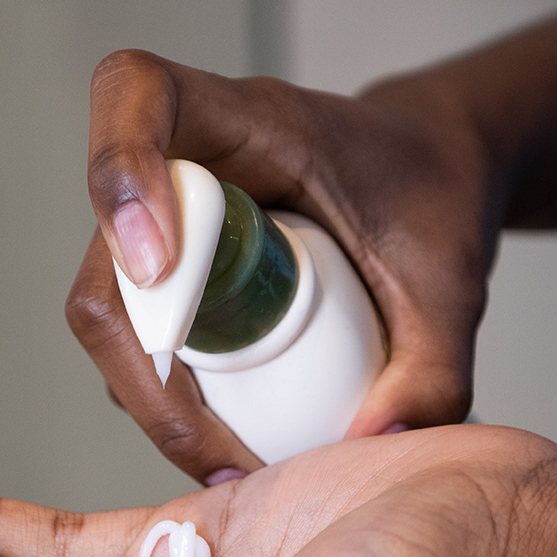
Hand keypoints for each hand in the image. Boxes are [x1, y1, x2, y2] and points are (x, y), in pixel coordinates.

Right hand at [69, 49, 496, 483]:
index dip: (122, 169)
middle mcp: (188, 166)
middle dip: (140, 359)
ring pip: (110, 313)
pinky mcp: (173, 279)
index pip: (140, 94)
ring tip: (231, 462)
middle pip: (104, 255)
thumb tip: (373, 445)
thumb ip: (432, 369)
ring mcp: (169, 226)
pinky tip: (232, 443)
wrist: (435, 180)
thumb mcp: (452, 281)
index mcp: (250, 120)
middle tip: (215, 445)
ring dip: (150, 395)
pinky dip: (170, 400)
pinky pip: (141, 343)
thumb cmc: (435, 195)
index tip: (158, 263)